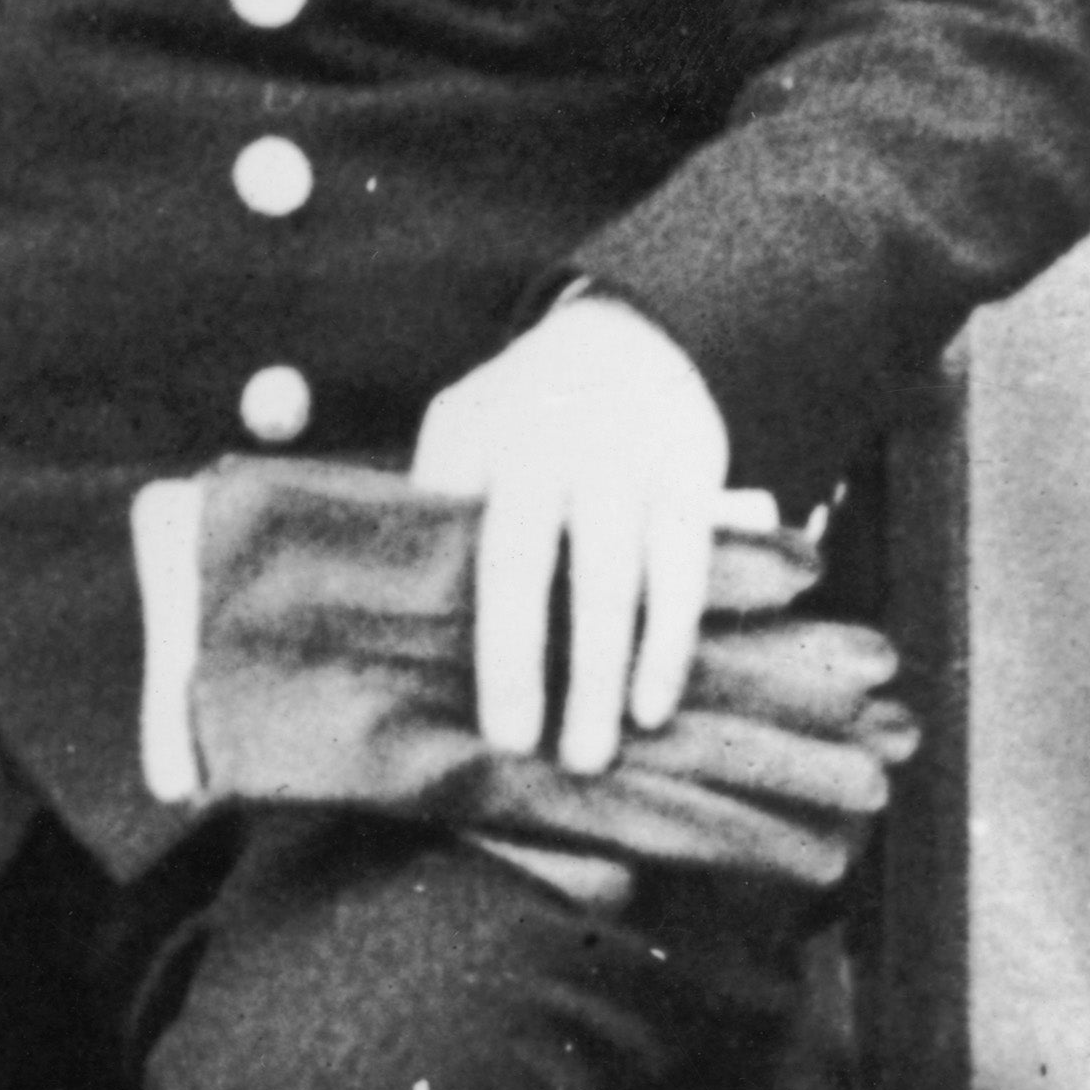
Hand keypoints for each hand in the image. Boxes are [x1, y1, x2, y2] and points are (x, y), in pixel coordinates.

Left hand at [409, 290, 731, 773]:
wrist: (620, 335)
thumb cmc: (518, 409)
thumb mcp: (458, 430)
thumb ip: (441, 498)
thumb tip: (397, 597)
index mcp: (492, 449)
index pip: (489, 560)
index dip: (495, 646)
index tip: (493, 725)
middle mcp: (562, 457)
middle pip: (551, 577)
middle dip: (541, 670)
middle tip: (532, 754)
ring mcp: (631, 468)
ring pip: (624, 585)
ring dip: (612, 673)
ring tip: (594, 750)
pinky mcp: (693, 479)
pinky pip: (686, 572)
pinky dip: (672, 640)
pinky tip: (653, 702)